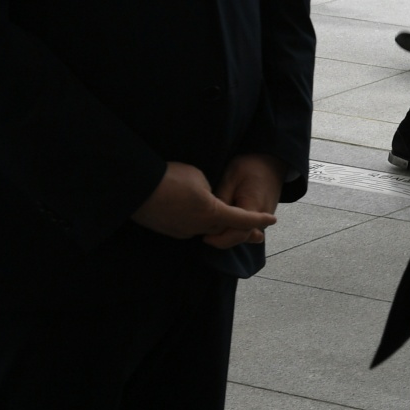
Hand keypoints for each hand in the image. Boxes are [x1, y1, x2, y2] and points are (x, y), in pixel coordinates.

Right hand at [130, 160, 275, 245]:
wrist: (136, 187)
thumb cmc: (170, 177)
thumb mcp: (199, 177)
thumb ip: (211, 191)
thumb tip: (209, 199)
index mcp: (212, 212)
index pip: (242, 219)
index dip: (258, 219)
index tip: (272, 220)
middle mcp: (200, 226)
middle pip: (226, 229)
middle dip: (239, 228)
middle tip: (257, 233)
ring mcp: (183, 232)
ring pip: (207, 229)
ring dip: (216, 223)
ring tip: (219, 213)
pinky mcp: (170, 232)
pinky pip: (190, 228)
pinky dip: (197, 221)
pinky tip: (191, 211)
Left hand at [208, 153, 285, 248]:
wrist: (270, 163)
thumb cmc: (248, 167)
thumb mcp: (230, 178)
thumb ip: (222, 199)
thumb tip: (210, 217)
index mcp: (253, 206)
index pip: (238, 233)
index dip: (220, 239)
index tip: (204, 237)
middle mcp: (262, 217)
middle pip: (241, 237)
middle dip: (222, 240)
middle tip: (204, 235)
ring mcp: (264, 219)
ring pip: (245, 236)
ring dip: (229, 236)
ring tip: (212, 231)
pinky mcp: (262, 219)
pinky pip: (249, 230)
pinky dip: (236, 231)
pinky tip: (223, 228)